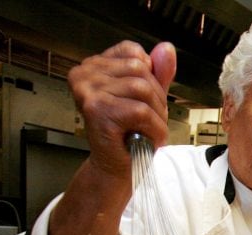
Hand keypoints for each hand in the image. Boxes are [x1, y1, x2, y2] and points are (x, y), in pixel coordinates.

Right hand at [68, 41, 176, 180]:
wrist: (117, 167)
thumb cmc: (130, 134)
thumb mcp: (148, 97)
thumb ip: (158, 72)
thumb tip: (166, 48)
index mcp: (94, 65)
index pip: (133, 52)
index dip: (151, 77)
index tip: (144, 100)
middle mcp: (85, 74)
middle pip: (140, 69)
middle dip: (156, 99)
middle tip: (149, 121)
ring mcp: (88, 91)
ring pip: (142, 89)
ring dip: (157, 115)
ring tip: (148, 130)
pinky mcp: (96, 110)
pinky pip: (141, 111)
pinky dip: (154, 128)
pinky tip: (147, 139)